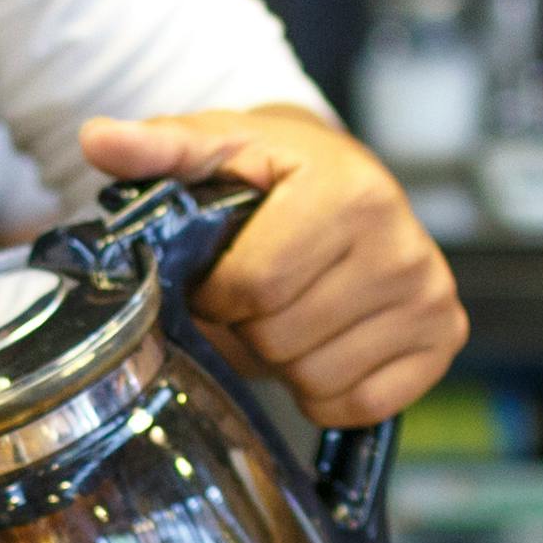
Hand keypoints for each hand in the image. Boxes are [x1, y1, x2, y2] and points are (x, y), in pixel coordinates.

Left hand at [75, 102, 466, 424]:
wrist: (345, 182)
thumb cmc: (272, 173)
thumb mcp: (217, 149)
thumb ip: (159, 150)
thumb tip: (97, 138)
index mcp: (349, 191)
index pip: (255, 285)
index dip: (217, 291)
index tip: (218, 274)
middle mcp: (404, 244)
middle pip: (284, 337)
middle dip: (251, 325)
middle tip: (257, 295)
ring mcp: (431, 295)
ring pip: (318, 378)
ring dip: (286, 359)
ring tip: (292, 311)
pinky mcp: (444, 338)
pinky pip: (360, 404)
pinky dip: (327, 389)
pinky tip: (325, 340)